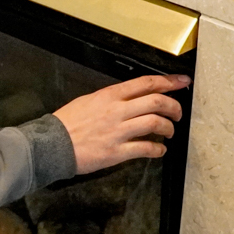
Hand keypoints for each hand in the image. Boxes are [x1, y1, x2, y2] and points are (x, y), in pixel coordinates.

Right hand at [53, 74, 190, 173]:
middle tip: (178, 112)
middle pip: (157, 101)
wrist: (51, 144)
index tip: (182, 81)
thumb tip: (132, 99)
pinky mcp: (116, 152)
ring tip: (169, 131)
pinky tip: (159, 150)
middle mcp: (116, 111)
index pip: (146, 83)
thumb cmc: (67, 123)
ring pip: (155, 123)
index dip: (169, 81)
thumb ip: (111, 99)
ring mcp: (118, 132)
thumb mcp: (88, 100)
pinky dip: (158, 149)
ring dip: (168, 127)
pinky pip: (145, 149)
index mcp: (109, 95)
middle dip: (174, 106)